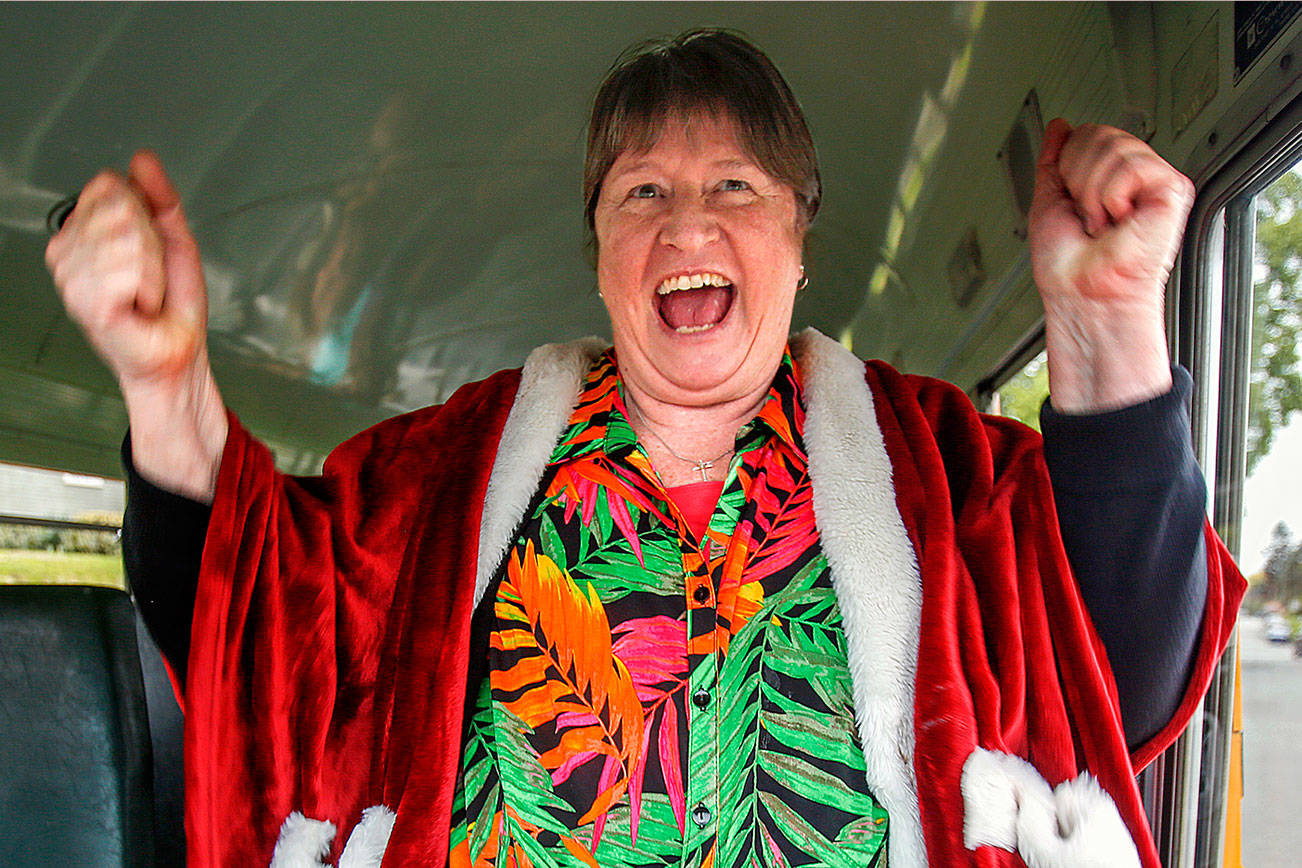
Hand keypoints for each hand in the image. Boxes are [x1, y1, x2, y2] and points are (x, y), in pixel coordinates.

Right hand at [46, 150, 208, 388]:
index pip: (109, 184)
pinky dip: (148, 286)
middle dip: (151, 242)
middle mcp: (70, 251)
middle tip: (150, 273)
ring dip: (152, 268)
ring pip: (126, 236)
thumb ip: (160, 195)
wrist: (177, 349)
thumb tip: (143, 160)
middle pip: (119, 207)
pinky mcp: (85, 300)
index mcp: (85, 231)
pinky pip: (126, 267)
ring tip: (146, 291)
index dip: (144, 212)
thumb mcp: (174, 238)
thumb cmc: (173, 303)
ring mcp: (71, 276)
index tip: (149, 246)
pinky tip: (139, 303)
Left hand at [1028, 120, 1194, 410]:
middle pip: (1099, 134)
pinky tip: (1119, 220)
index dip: (1067, 165)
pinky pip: (1132, 166)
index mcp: (1108, 177)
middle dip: (1078, 178)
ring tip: (1102, 222)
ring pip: (1113, 148)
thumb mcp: (1048, 200)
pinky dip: (1112, 197)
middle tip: (1087, 217)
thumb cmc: (1065, 264)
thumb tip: (1059, 126)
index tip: (1071, 203)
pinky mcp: (1172, 190)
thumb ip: (1053, 160)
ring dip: (1092, 194)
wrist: (1079, 292)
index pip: (1087, 134)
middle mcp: (1134, 176)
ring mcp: (1154, 181)